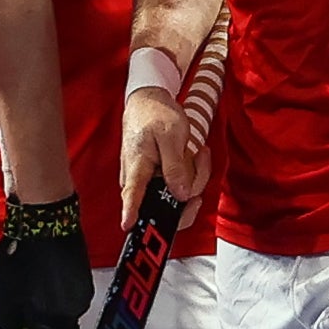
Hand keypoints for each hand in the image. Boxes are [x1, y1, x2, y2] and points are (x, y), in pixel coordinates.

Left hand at [0, 194, 94, 328]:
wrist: (46, 220)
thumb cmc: (20, 259)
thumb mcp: (4, 297)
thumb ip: (12, 325)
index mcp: (50, 322)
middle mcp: (71, 314)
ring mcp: (81, 298)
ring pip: (65, 325)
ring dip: (48, 327)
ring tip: (27, 307)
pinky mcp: (83, 282)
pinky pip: (69, 306)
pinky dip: (55, 308)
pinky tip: (40, 288)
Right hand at [119, 84, 206, 231]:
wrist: (149, 102)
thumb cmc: (155, 115)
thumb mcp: (170, 135)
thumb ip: (175, 167)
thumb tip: (180, 195)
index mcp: (137, 168)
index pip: (132, 195)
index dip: (131, 213)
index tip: (128, 226)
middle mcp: (139, 181)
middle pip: (166, 205)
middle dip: (191, 188)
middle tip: (199, 158)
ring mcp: (150, 183)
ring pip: (178, 197)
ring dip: (196, 177)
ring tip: (198, 152)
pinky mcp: (160, 181)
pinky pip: (180, 188)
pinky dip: (193, 174)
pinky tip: (193, 156)